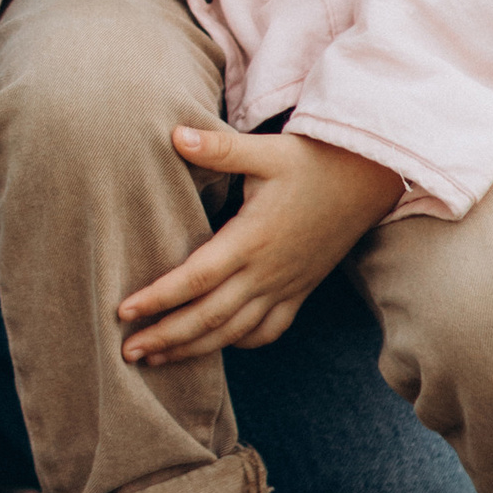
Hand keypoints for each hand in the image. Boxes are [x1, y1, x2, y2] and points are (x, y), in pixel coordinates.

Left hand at [117, 125, 404, 361]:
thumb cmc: (313, 160)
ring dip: (194, 349)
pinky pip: (269, 330)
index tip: (123, 312)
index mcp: (251, 239)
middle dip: (166, 337)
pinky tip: (218, 346)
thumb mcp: (266, 150)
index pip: (195, 279)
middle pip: (208, 318)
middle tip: (128, 352)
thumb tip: (174, 133)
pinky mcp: (301, 291)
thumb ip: (219, 148)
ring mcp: (286, 286)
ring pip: (234, 332)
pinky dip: (240, 343)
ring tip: (157, 358)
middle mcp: (267, 272)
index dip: (158, 298)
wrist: (370, 180)